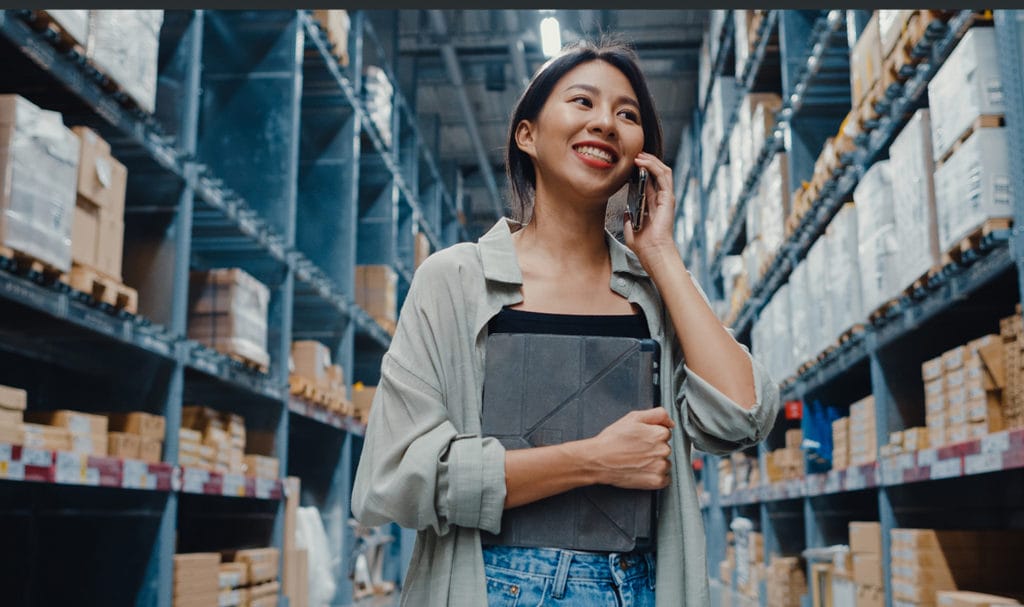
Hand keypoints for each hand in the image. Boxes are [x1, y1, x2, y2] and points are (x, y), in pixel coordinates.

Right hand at [585, 407, 673, 489]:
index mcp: (659, 434)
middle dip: (653, 449)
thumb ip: (657, 414)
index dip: (651, 435)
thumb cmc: (612, 440)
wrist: (598, 460)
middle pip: (665, 448)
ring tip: (637, 461)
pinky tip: (641, 471)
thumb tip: (671, 422)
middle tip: (636, 450)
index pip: (665, 433)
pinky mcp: (656, 481)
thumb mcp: (633, 417)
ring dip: (655, 463)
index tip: (641, 439)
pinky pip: (664, 479)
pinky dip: (655, 476)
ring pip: (664, 463)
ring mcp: (660, 467)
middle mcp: (663, 450)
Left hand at [623, 152, 680, 272]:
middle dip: (646, 161)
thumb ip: (628, 220)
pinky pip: (663, 176)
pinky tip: (642, 162)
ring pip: (662, 171)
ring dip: (650, 160)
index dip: (640, 170)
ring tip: (638, 154)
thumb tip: (625, 212)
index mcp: (652, 205)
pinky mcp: (668, 198)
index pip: (649, 181)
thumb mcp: (631, 230)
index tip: (628, 163)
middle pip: (656, 173)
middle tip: (634, 154)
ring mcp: (666, 198)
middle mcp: (661, 199)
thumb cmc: (644, 245)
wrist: (653, 252)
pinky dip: (653, 166)